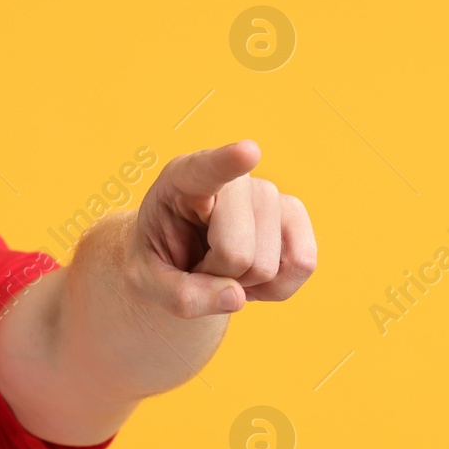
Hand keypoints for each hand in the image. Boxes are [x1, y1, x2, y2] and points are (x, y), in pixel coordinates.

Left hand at [131, 140, 315, 318]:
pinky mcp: (294, 215)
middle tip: (199, 265)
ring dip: (243, 283)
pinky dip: (276, 287)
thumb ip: (180, 295)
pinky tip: (251, 272)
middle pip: (237, 252)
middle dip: (217, 276)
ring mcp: (268, 194)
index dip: (228, 162)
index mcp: (181, 180)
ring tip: (222, 265)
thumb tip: (236, 297)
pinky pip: (302, 264)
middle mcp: (232, 180)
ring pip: (267, 266)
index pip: (206, 170)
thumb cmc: (159, 259)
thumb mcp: (145, 283)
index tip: (248, 152)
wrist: (181, 257)